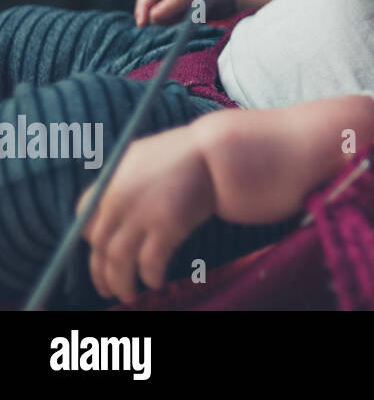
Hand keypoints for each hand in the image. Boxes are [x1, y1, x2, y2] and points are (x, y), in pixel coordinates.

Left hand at [76, 125, 216, 303]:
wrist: (217, 151)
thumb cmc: (186, 152)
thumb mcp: (143, 156)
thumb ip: (123, 179)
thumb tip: (110, 207)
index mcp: (111, 180)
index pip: (83, 217)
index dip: (91, 239)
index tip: (100, 252)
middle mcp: (119, 199)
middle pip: (99, 245)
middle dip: (100, 273)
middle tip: (107, 290)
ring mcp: (142, 213)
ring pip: (118, 260)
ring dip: (121, 283)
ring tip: (129, 296)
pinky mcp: (167, 225)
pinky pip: (150, 261)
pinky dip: (150, 276)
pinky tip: (156, 282)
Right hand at [134, 0, 234, 25]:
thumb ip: (173, 2)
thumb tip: (153, 17)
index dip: (143, 8)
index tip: (142, 23)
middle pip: (155, 8)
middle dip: (159, 18)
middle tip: (172, 24)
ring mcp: (180, 2)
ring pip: (166, 18)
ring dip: (173, 23)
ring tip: (192, 17)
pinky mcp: (189, 13)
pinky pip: (179, 23)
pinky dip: (182, 26)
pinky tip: (195, 21)